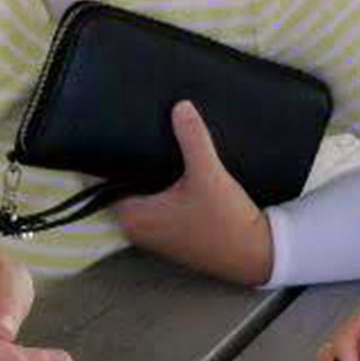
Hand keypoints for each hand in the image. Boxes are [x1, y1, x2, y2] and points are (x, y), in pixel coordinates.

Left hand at [114, 102, 275, 286]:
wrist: (256, 254)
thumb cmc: (226, 222)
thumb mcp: (209, 174)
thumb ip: (193, 138)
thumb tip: (181, 106)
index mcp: (132, 216)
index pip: (103, 179)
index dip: (109, 153)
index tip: (116, 129)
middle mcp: (136, 228)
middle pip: (122, 184)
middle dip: (131, 160)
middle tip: (141, 128)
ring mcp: (153, 234)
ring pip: (140, 194)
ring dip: (148, 175)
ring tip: (160, 142)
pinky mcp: (170, 235)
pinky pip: (156, 204)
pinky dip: (162, 188)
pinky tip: (175, 169)